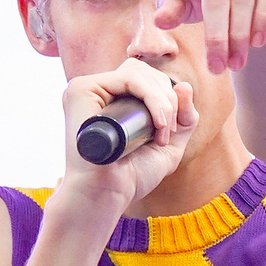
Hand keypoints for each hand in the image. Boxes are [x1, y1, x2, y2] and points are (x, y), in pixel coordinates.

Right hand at [60, 59, 198, 208]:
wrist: (107, 195)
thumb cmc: (131, 176)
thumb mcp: (169, 145)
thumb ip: (184, 119)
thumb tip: (184, 84)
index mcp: (111, 98)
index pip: (144, 77)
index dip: (167, 95)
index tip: (172, 130)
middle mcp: (96, 90)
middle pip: (143, 70)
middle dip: (168, 97)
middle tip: (168, 132)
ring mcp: (86, 88)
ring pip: (137, 71)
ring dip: (162, 99)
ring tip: (162, 131)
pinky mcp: (80, 90)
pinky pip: (128, 78)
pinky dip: (152, 97)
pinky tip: (158, 122)